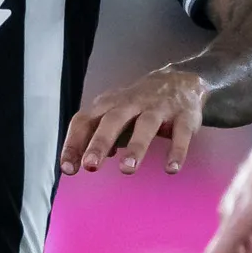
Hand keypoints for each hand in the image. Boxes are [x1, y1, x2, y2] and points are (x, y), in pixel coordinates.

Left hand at [63, 64, 206, 176]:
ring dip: (135, 147)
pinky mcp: (183, 116)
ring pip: (145, 126)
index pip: (85, 121)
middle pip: (112, 120)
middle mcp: (131, 104)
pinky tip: (171, 169)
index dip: (74, 143)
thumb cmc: (139, 105)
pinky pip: (180, 133)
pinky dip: (176, 151)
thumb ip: (96, 136)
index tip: (68, 168)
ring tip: (127, 170)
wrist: (181, 81)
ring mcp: (158, 108)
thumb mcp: (114, 114)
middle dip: (100, 142)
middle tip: (90, 166)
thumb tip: (81, 161)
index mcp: (109, 105)